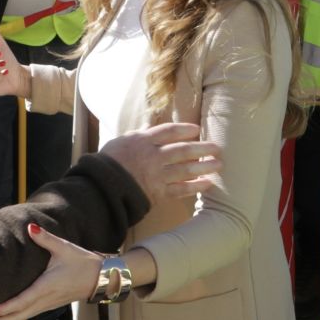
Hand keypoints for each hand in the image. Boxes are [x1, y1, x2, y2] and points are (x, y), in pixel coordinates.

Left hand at [0, 224, 101, 319]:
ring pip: (23, 318)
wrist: (100, 278)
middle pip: (19, 316)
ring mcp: (47, 305)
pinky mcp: (49, 305)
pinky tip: (4, 318)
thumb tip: (30, 227)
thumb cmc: (82, 263)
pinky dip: (14, 318)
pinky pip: (28, 315)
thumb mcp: (64, 248)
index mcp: (47, 286)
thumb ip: (45, 238)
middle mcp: (45, 299)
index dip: (6, 308)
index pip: (23, 300)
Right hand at [101, 122, 221, 204]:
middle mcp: (153, 156)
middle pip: (183, 149)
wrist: (101, 188)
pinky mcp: (158, 192)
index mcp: (143, 141)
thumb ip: (136, 135)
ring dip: (204, 166)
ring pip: (186, 169)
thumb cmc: (107, 163)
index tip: (196, 129)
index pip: (169, 131)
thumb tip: (147, 127)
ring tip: (218, 164)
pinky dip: (195, 186)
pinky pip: (181, 189)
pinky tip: (208, 183)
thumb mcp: (119, 142)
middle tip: (217, 147)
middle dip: (202, 148)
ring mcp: (157, 175)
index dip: (184, 129)